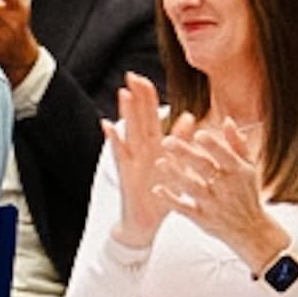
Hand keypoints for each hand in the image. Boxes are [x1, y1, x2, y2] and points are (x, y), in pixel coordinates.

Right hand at [98, 74, 171, 251]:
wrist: (146, 221)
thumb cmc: (160, 194)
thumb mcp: (176, 166)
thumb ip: (181, 142)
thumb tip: (190, 117)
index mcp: (155, 147)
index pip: (151, 117)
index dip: (148, 99)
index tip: (144, 78)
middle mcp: (141, 150)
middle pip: (139, 119)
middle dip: (136, 98)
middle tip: (131, 75)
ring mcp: (132, 160)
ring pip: (130, 132)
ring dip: (126, 114)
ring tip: (124, 93)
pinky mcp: (126, 173)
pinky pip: (120, 154)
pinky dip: (114, 140)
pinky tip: (107, 125)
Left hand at [155, 112, 281, 269]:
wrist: (249, 229)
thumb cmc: (246, 192)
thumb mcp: (248, 167)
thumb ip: (237, 144)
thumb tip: (227, 120)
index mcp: (238, 171)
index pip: (225, 156)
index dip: (213, 145)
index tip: (198, 134)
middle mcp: (225, 187)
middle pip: (204, 168)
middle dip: (186, 154)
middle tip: (166, 141)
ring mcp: (213, 204)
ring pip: (192, 188)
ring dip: (176, 176)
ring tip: (160, 163)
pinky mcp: (201, 218)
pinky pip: (184, 209)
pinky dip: (170, 200)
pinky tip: (157, 189)